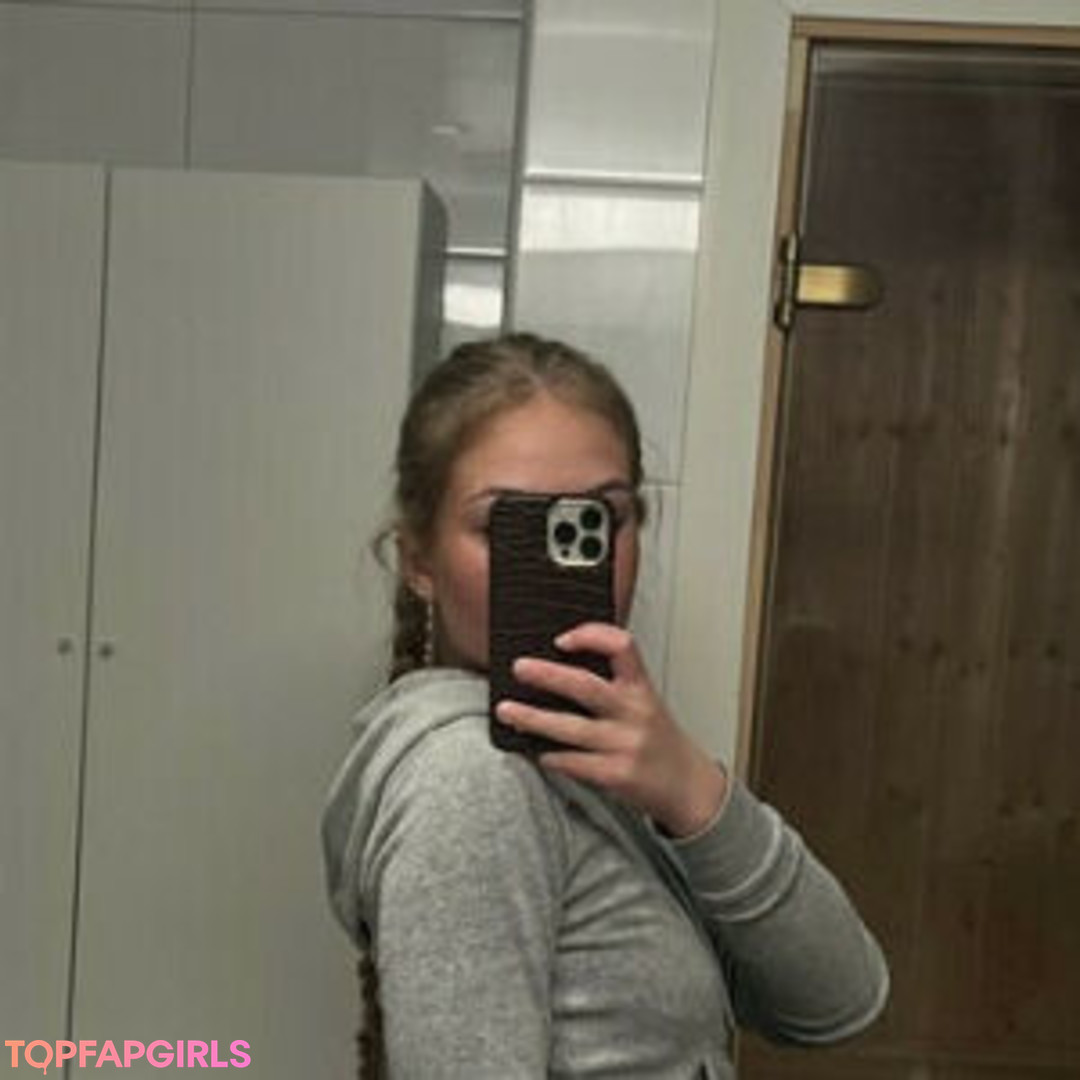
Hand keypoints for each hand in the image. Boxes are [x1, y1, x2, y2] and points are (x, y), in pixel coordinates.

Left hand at [495, 623, 727, 836]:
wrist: (688, 786)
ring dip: (533, 718)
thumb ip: (614, 685)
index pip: (622, 647)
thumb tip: (556, 670)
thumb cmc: (658, 739)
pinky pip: (573, 762)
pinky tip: (537, 751)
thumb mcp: (646, 702)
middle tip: (519, 668)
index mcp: (641, 688)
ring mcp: (625, 744)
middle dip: (547, 675)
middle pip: (585, 686)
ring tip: (507, 711)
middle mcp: (634, 712)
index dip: (591, 636)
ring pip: (570, 728)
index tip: (562, 639)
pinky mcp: (617, 775)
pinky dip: (550, 755)